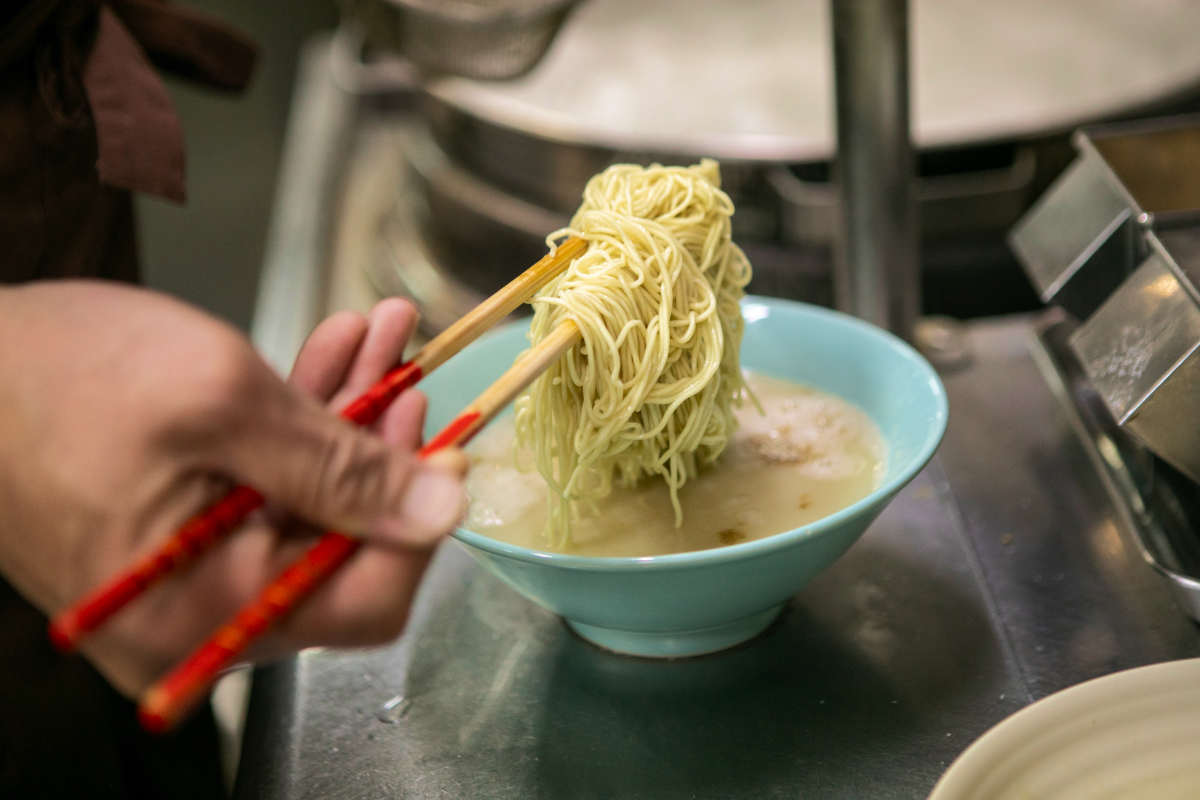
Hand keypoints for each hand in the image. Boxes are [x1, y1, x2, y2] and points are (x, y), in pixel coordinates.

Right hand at [0, 281, 465, 695]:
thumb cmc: (57, 376)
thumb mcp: (221, 404)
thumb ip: (339, 468)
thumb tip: (438, 510)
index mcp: (204, 610)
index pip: (364, 599)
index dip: (419, 524)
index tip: (448, 448)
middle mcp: (196, 614)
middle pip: (339, 542)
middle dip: (385, 445)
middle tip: (412, 369)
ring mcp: (185, 576)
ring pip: (307, 502)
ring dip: (349, 416)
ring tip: (381, 337)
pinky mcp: (176, 535)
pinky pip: (261, 487)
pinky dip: (298, 423)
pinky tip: (333, 354)